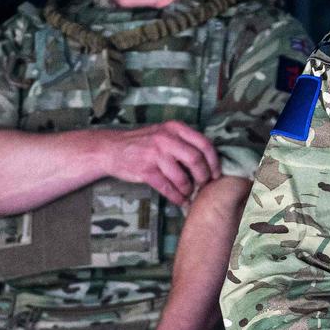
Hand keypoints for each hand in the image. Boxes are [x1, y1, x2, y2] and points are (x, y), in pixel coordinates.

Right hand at [104, 121, 220, 205]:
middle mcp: (166, 139)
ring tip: (189, 193)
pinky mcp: (145, 170)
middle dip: (204, 176)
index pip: (204, 143)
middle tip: (204, 184)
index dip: (214, 161)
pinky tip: (180, 200)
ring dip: (188, 189)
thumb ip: (184, 141)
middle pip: (196, 160)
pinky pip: (167, 188)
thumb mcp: (165, 133)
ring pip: (182, 177)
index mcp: (175, 128)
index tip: (217, 173)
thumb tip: (208, 159)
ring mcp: (155, 154)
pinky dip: (176, 197)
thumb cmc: (144, 142)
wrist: (112, 149)